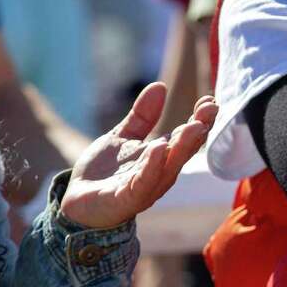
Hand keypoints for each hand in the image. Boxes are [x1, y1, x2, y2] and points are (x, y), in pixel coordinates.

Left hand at [59, 84, 217, 228]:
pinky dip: (152, 166)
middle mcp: (160, 173)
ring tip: (194, 126)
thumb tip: (160, 86)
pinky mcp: (126, 200)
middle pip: (184, 151)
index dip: (200, 119)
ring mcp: (145, 188)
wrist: (75, 200)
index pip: (187, 137)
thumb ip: (142, 116)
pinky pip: (142, 183)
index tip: (209, 100)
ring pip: (169, 167)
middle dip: (199, 130)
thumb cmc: (105, 170)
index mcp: (162, 157)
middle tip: (211, 109)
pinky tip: (158, 147)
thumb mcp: (123, 136)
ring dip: (183, 147)